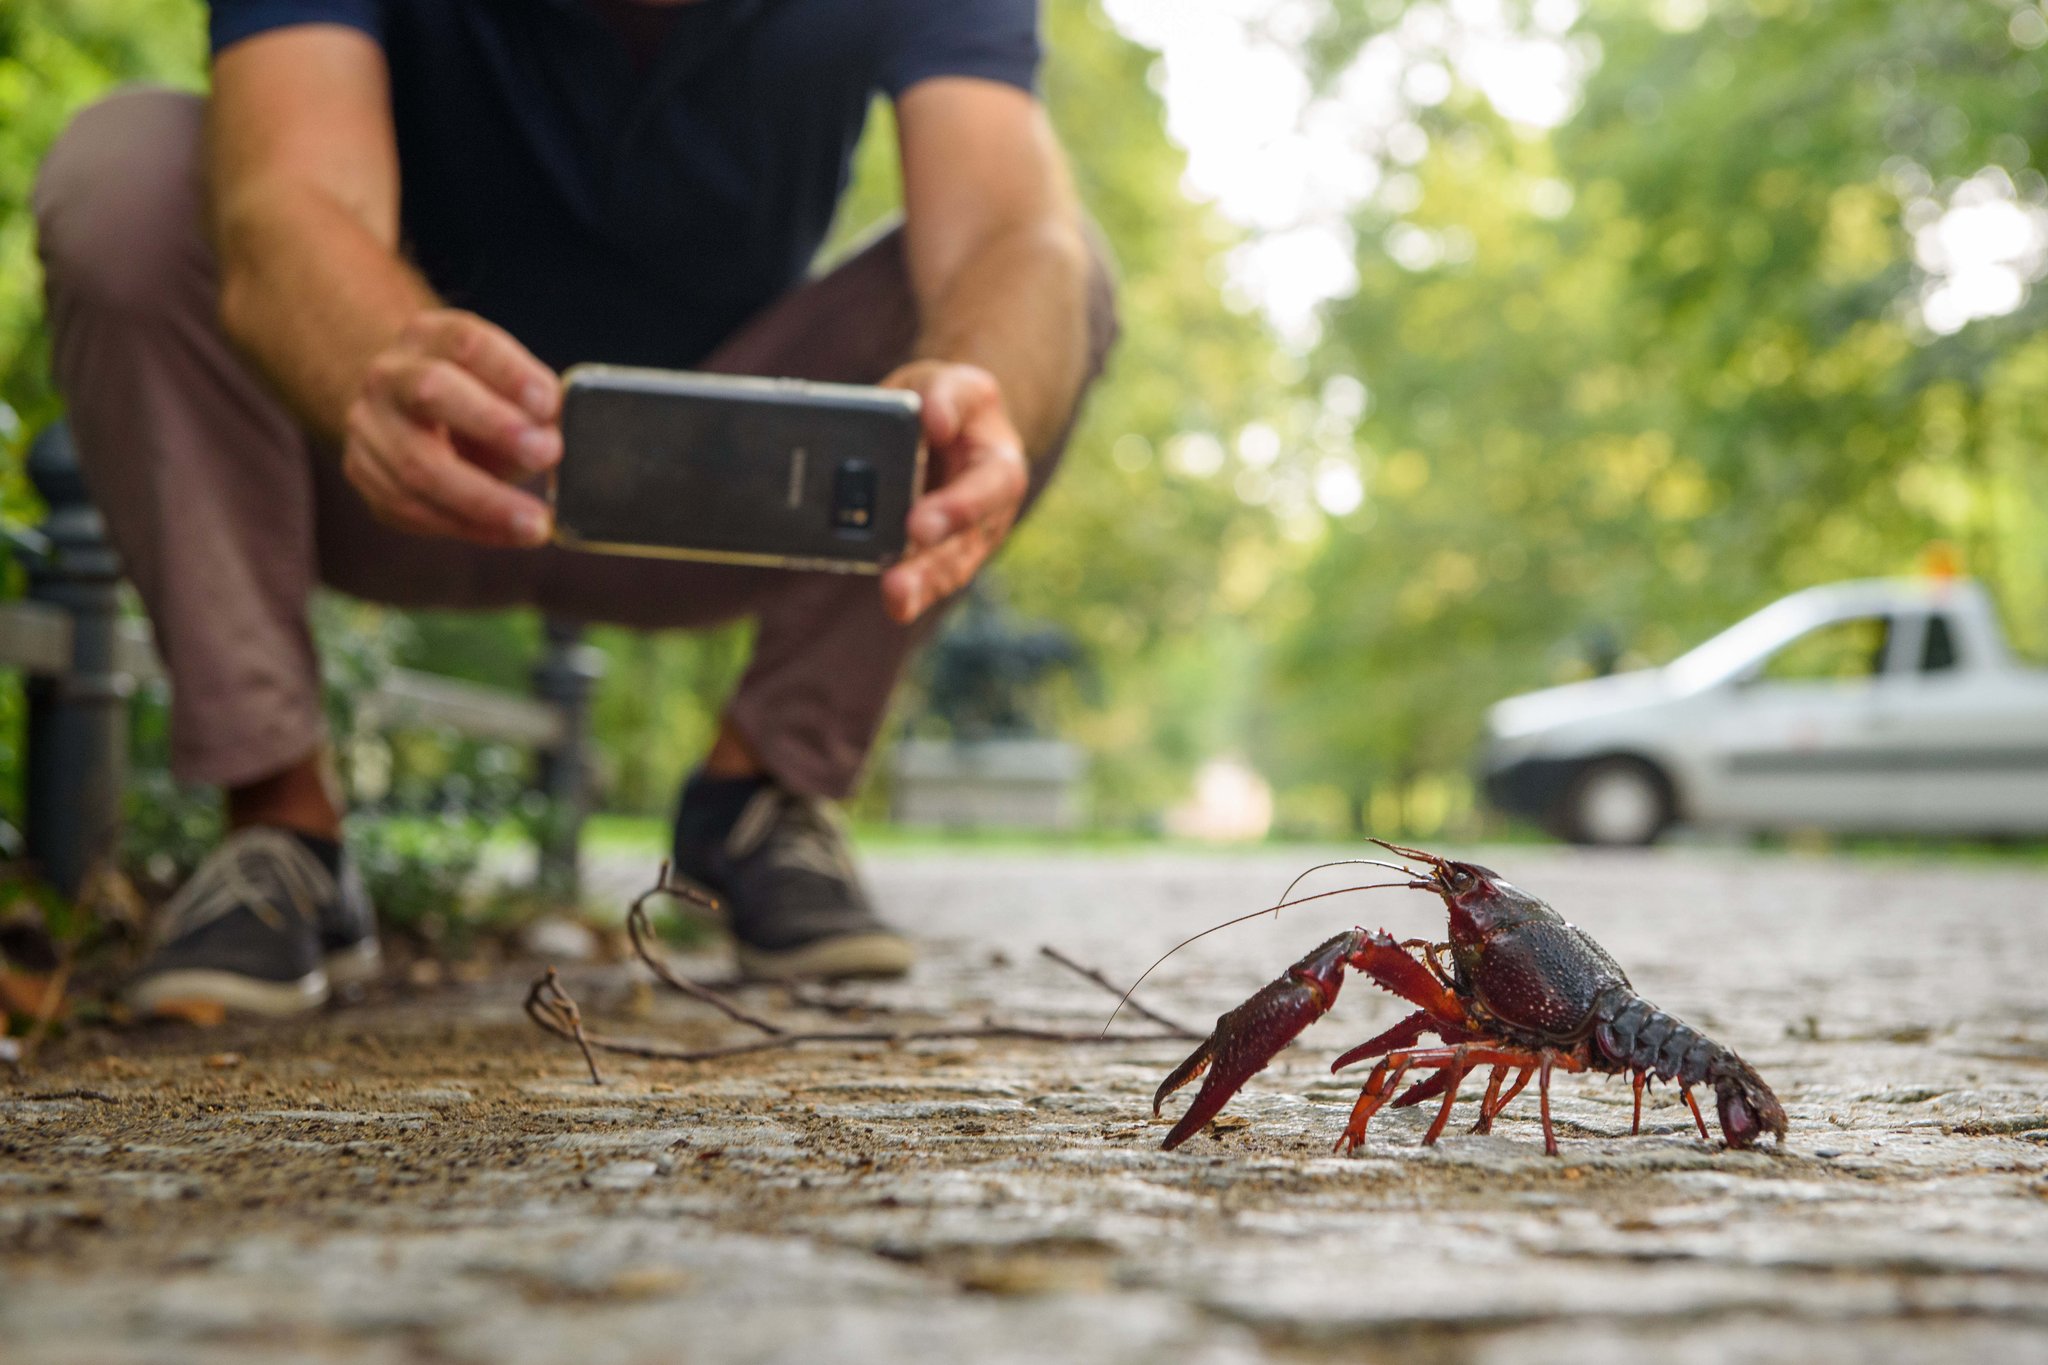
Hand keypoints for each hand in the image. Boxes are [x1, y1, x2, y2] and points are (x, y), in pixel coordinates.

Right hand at [342, 309, 560, 545]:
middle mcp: (389, 376)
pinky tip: (510, 533)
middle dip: (493, 425)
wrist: (401, 411)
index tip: (550, 402)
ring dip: (484, 501)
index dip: (510, 372)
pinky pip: (415, 510)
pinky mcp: (365, 475)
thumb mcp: (503, 385)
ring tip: (536, 523)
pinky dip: (470, 527)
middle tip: (546, 453)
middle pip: (431, 392)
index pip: (467, 344)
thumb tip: (552, 439)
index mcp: (428, 338)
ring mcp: (369, 427)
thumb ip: (531, 406)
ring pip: (417, 467)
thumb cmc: (471, 397)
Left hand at [879, 361, 1030, 623]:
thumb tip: (934, 420)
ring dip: (921, 587)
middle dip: (932, 565)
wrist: (947, 429)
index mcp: (999, 465)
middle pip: (965, 545)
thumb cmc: (950, 405)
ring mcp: (966, 540)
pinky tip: (894, 602)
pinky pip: (928, 578)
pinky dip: (911, 592)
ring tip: (896, 599)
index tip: (917, 524)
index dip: (956, 508)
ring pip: (948, 571)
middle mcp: (989, 511)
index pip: (986, 489)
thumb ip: (946, 395)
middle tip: (898, 580)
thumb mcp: (952, 382)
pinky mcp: (938, 556)